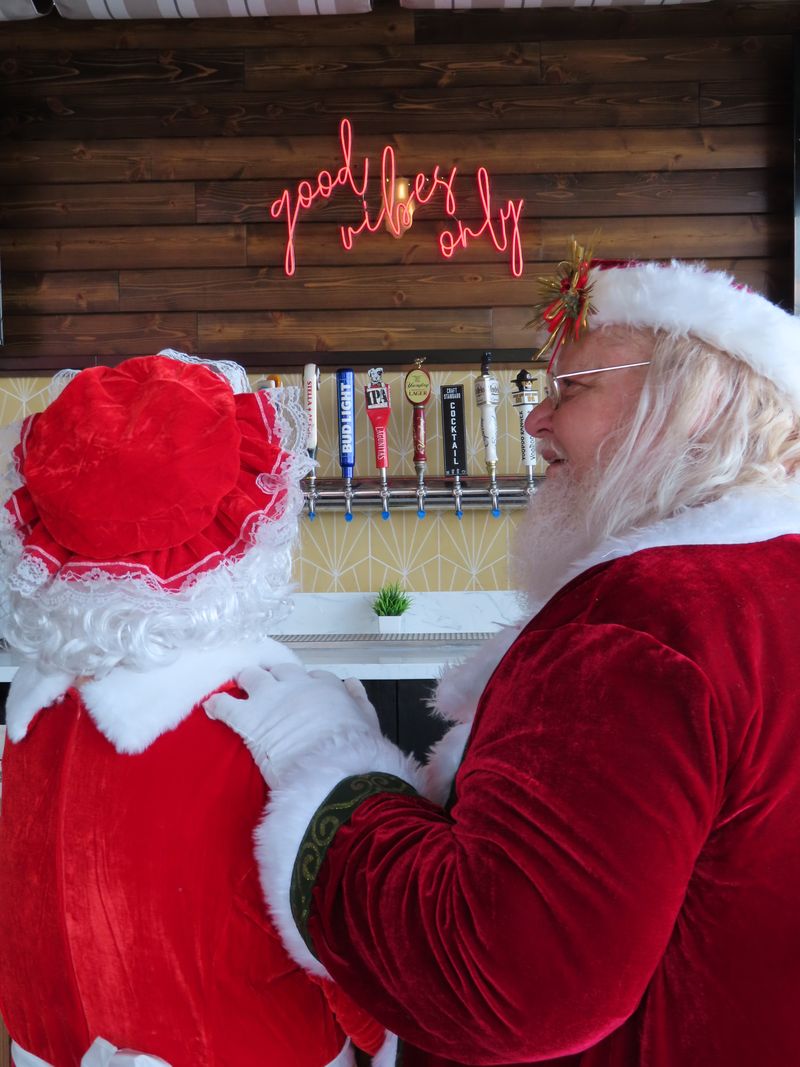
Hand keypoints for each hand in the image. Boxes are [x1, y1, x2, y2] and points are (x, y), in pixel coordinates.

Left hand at [204, 662, 378, 785]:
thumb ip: (359, 701)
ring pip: (251, 675)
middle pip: (280, 670)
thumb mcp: (368, 723)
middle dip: (274, 678)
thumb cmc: (356, 753)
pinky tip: (210, 708)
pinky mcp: (248, 718)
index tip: (303, 695)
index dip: (306, 684)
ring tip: (240, 690)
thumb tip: (351, 685)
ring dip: (246, 682)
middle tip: (270, 691)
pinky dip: (216, 705)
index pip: (313, 676)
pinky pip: (224, 704)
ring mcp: (271, 698)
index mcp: (326, 687)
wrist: (335, 771)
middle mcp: (297, 685)